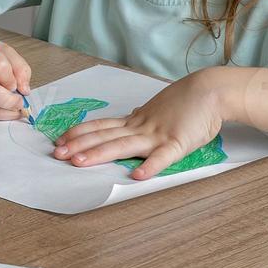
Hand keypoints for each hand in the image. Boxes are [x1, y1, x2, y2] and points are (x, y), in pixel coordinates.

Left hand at [52, 70, 222, 178]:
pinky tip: (137, 176)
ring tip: (79, 162)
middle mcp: (140, 127)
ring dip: (99, 154)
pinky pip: (163, 157)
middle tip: (57, 154)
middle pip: (104, 136)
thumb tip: (129, 118)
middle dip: (78, 145)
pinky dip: (151, 166)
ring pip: (123, 145)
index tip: (60, 139)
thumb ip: (141, 118)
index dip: (79, 133)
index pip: (101, 126)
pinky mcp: (178, 142)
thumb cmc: (186, 102)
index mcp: (135, 121)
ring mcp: (157, 135)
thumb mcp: (156, 110)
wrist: (211, 91)